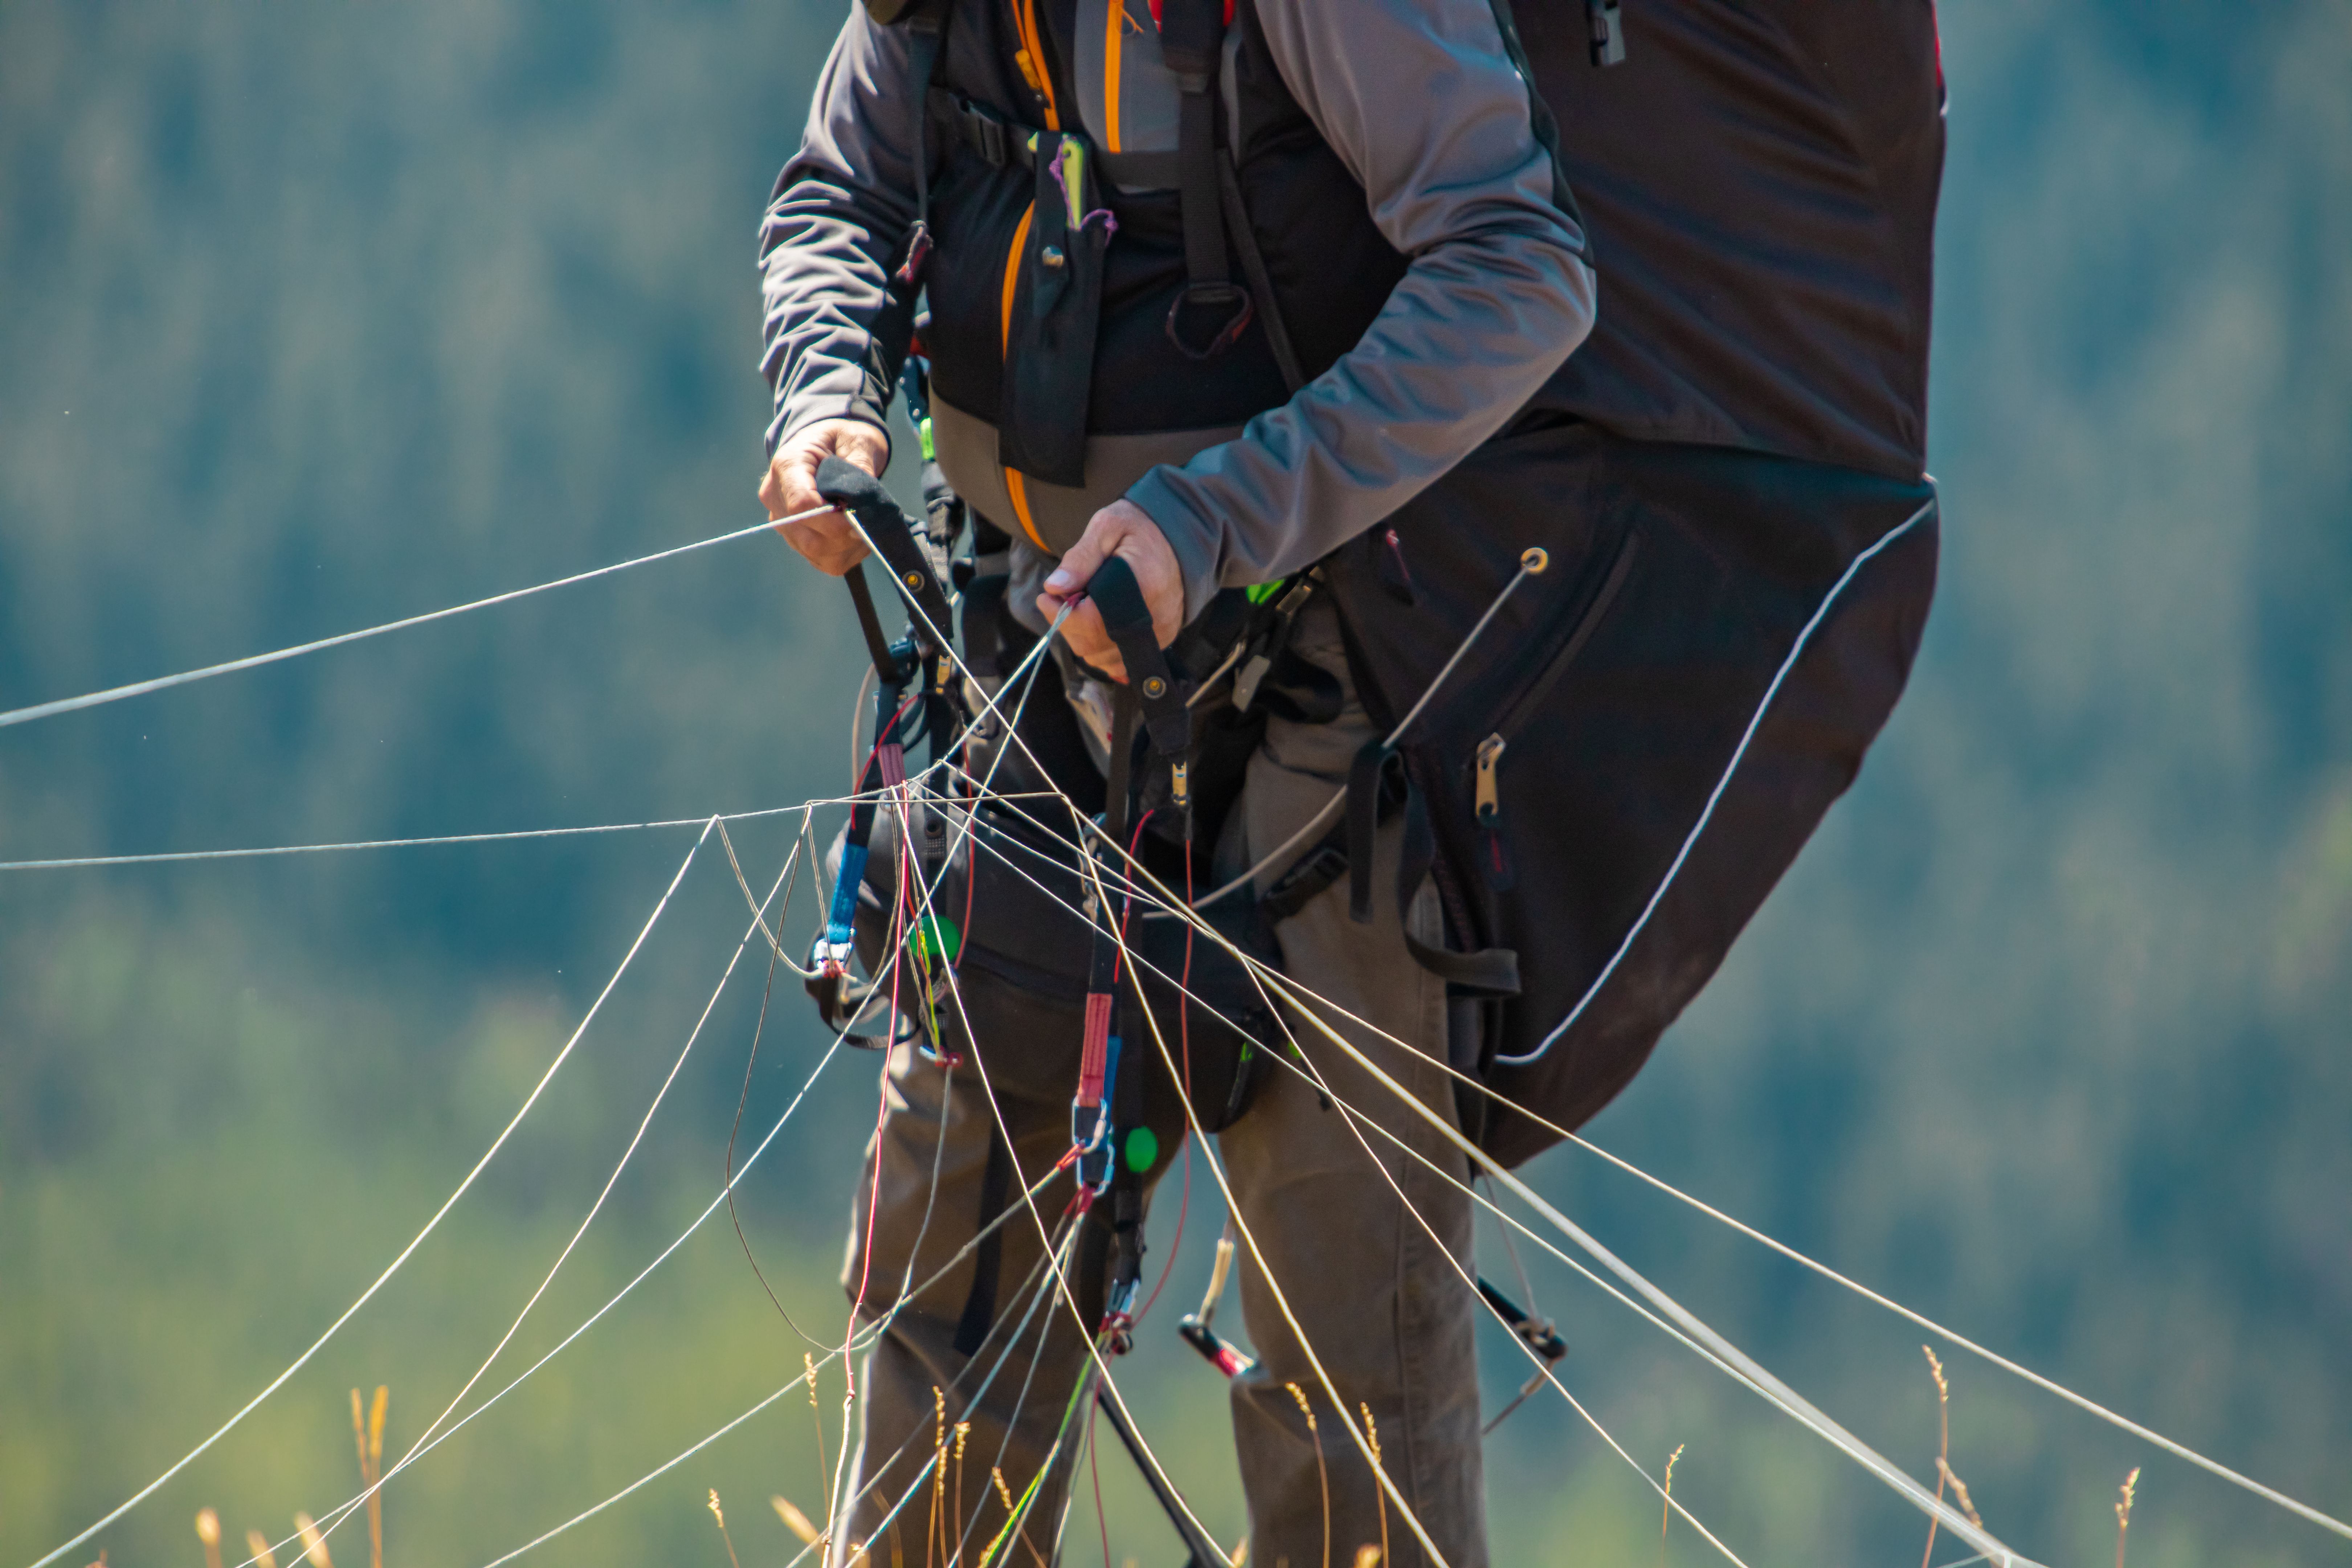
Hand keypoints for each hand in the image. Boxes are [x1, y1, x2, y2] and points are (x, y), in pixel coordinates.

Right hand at [759, 418, 890, 575]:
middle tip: (869, 520)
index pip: (802, 504)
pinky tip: (856, 536)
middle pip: (809, 537)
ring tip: (864, 525)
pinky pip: (821, 560)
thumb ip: (860, 470)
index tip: (859, 516)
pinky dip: (845, 554)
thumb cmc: (844, 439)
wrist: (829, 445)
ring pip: (815, 553)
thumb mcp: (857, 441)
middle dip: (846, 536)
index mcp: (788, 465)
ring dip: (848, 546)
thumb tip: (863, 505)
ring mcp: (782, 521)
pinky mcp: (794, 538)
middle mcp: (775, 496)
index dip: (834, 519)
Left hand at [1037, 499, 1183, 682]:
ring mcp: (1158, 635)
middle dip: (1067, 624)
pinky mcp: (1159, 642)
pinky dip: (1098, 648)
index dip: (1061, 613)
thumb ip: (1081, 557)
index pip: (1091, 621)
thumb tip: (1055, 586)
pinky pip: (1118, 662)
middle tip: (1061, 598)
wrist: (1181, 540)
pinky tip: (1095, 623)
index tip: (1046, 595)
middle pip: (1092, 645)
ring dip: (1080, 637)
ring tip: (1080, 607)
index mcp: (1142, 586)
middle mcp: (1153, 619)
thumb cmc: (1140, 530)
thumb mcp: (1107, 527)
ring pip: (1100, 658)